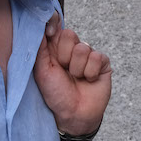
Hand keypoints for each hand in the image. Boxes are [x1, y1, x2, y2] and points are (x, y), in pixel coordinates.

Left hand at [33, 12, 111, 135]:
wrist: (74, 115)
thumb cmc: (56, 95)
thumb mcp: (42, 71)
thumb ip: (39, 48)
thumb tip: (39, 25)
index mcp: (55, 49)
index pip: (55, 26)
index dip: (53, 24)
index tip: (48, 33)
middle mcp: (72, 49)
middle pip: (69, 34)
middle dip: (64, 55)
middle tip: (63, 70)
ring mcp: (88, 56)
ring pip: (83, 48)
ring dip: (77, 68)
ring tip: (76, 79)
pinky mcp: (102, 63)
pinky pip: (96, 58)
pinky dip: (90, 72)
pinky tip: (88, 81)